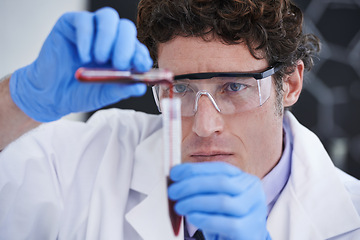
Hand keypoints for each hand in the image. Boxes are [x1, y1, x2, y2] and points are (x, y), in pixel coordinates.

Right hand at [9, 7, 152, 121]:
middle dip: (126, 45)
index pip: (137, 47)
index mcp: (121, 54)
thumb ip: (122, 89)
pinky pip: (84, 21)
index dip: (141, 54)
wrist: (51, 96)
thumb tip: (141, 86)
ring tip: (99, 59)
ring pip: (108, 17)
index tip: (141, 65)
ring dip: (108, 37)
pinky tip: (84, 57)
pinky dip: (86, 38)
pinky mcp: (70, 25)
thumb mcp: (104, 94)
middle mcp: (108, 39)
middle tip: (119, 63)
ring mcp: (91, 30)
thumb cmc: (80, 93)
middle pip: (125, 27)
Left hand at [168, 162, 270, 239]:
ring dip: (195, 202)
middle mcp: (254, 192)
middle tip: (173, 191)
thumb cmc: (225, 219)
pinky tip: (192, 218)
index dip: (195, 169)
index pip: (220, 168)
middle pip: (221, 182)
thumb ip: (203, 187)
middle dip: (192, 185)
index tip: (174, 173)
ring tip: (180, 206)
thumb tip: (177, 175)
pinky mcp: (251, 230)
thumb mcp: (215, 198)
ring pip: (222, 201)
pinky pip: (227, 223)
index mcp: (245, 179)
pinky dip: (205, 219)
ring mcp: (255, 211)